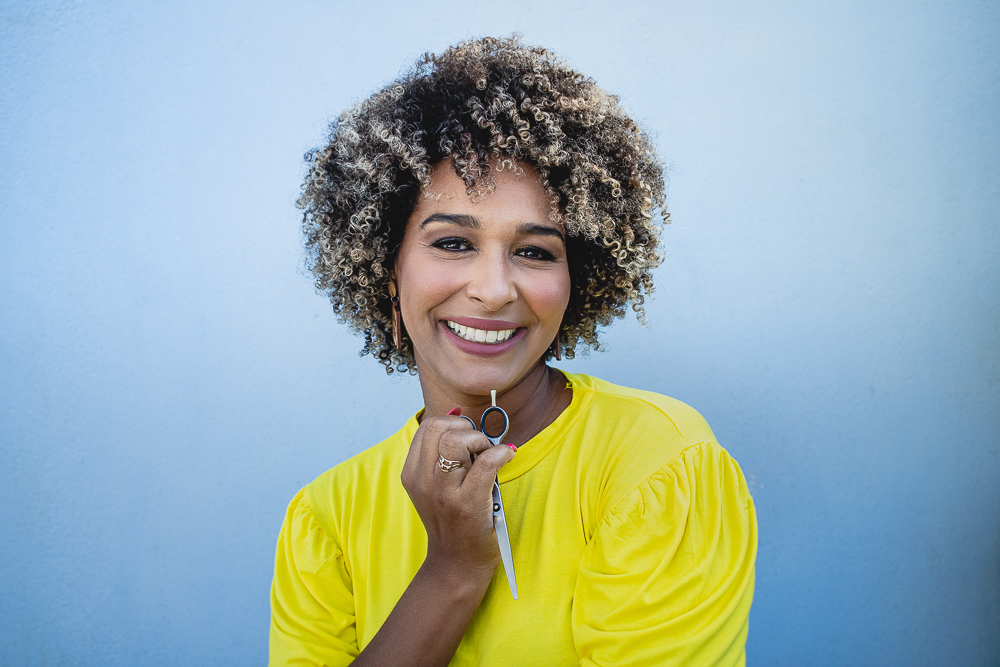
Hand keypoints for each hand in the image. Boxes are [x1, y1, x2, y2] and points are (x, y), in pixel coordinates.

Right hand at [401, 410, 515, 577]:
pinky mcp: (468, 503)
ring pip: (457, 441)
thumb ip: (441, 452)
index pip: (427, 426)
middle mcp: (423, 480)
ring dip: (480, 441)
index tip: (465, 440)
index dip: (452, 424)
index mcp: (412, 473)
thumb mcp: (435, 485)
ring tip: (487, 456)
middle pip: (439, 427)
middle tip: (478, 448)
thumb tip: (457, 412)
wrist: (456, 563)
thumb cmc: (452, 520)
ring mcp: (445, 492)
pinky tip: (506, 457)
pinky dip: (501, 453)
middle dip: (465, 429)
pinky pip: (486, 462)